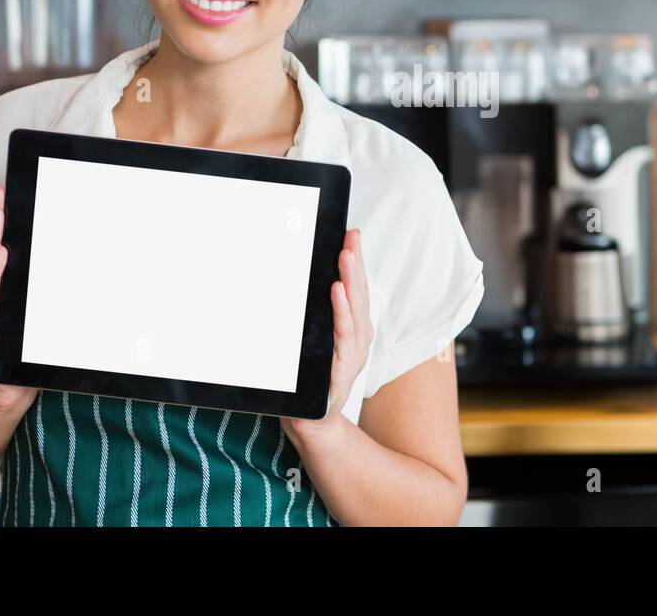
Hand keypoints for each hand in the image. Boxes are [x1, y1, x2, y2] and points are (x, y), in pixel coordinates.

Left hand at [281, 228, 371, 441]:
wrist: (308, 423)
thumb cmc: (307, 381)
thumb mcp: (308, 342)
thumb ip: (310, 316)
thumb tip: (296, 282)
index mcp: (352, 330)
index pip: (355, 289)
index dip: (355, 261)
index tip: (351, 234)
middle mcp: (358, 340)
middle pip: (359, 295)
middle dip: (355, 263)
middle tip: (350, 238)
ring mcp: (353, 356)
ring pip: (355, 311)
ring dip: (350, 281)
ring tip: (346, 256)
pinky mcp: (343, 371)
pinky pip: (344, 337)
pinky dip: (343, 313)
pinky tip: (338, 293)